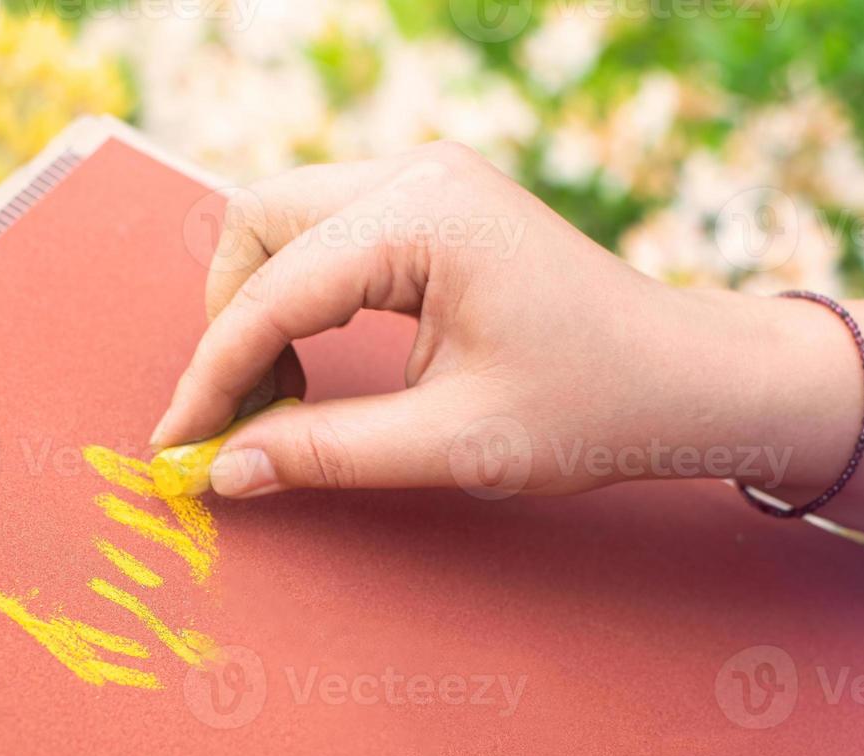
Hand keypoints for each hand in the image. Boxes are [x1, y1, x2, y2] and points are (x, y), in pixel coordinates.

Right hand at [149, 142, 834, 499]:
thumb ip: (326, 454)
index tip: (178, 445)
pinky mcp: (432, 204)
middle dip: (229, 324)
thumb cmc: (594, 407)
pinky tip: (314, 366)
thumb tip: (221, 471)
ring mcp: (426, 180)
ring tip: (278, 401)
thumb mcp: (454, 445)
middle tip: (235, 419)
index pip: (274, 291)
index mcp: (426, 218)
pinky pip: (325, 234)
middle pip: (259, 226)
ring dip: (258, 308)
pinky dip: (298, 297)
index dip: (215, 375)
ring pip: (283, 223)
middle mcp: (418, 175)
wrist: (686, 379)